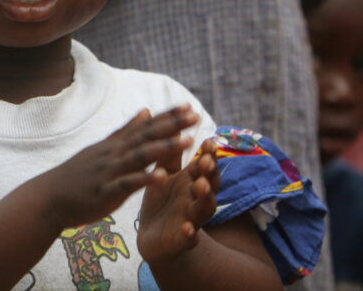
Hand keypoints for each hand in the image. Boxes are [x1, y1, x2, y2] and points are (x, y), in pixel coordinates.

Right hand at [35, 106, 200, 229]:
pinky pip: (128, 184)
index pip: (145, 126)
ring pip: (140, 156)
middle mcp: (114, 154)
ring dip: (164, 147)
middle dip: (172, 125)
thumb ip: (126, 131)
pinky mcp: (106, 192)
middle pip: (146, 136)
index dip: (168, 116)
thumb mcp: (103, 148)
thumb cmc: (78, 175)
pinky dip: (144, 179)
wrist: (49, 197)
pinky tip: (162, 177)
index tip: (189, 105)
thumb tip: (146, 110)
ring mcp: (110, 171)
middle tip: (195, 114)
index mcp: (116, 145)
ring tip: (186, 140)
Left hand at [137, 138, 219, 263]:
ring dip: (204, 198)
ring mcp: (191, 220)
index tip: (209, 140)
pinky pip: (189, 238)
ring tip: (200, 186)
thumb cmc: (162, 200)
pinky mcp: (181, 240)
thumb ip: (171, 153)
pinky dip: (190, 234)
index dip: (209, 155)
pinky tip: (188, 229)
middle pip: (210, 185)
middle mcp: (196, 199)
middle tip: (205, 160)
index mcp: (192, 182)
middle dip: (209, 173)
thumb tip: (176, 123)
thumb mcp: (164, 173)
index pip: (205, 166)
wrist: (152, 237)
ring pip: (204, 209)